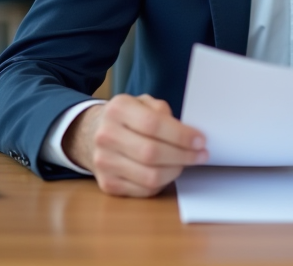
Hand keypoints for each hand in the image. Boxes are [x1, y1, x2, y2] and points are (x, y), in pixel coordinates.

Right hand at [63, 94, 207, 196]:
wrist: (92, 134)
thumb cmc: (127, 118)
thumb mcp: (143, 103)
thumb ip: (163, 112)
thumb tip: (188, 134)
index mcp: (117, 109)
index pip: (153, 124)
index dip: (181, 135)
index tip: (200, 140)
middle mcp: (106, 136)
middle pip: (151, 153)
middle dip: (183, 156)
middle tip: (201, 155)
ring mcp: (104, 162)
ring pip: (149, 176)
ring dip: (175, 171)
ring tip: (185, 163)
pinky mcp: (107, 184)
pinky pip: (143, 190)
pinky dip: (162, 183)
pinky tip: (168, 172)